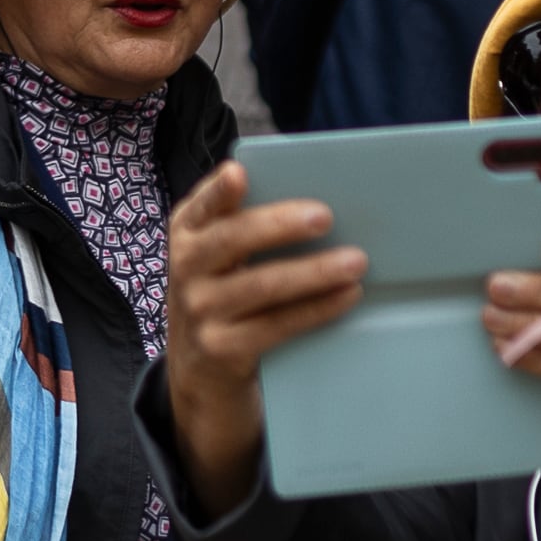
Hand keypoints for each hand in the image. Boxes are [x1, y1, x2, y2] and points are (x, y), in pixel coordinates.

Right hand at [165, 161, 369, 516]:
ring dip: (314, 272)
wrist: (199, 368)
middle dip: (280, 226)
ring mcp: (200, 311)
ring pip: (262, 285)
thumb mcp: (216, 255)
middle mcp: (185, 269)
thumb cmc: (223, 292)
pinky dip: (317, 309)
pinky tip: (346, 296)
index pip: (201, 206)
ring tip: (355, 261)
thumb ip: (243, 223)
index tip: (240, 173)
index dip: (218, 191)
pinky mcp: (222, 348)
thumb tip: (313, 204)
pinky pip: (277, 325)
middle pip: (232, 241)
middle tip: (325, 216)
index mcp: (186, 233)